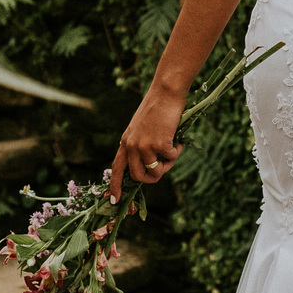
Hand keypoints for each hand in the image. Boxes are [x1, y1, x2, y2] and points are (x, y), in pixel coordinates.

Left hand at [109, 85, 186, 201]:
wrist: (166, 93)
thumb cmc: (157, 109)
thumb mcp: (141, 128)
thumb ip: (140, 145)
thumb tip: (150, 167)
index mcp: (126, 141)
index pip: (117, 168)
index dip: (115, 185)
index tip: (114, 200)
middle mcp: (131, 145)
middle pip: (138, 177)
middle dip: (153, 178)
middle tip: (164, 167)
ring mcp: (144, 145)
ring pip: (155, 172)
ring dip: (167, 165)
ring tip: (173, 150)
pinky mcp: (158, 144)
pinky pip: (170, 158)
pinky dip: (177, 151)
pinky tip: (178, 139)